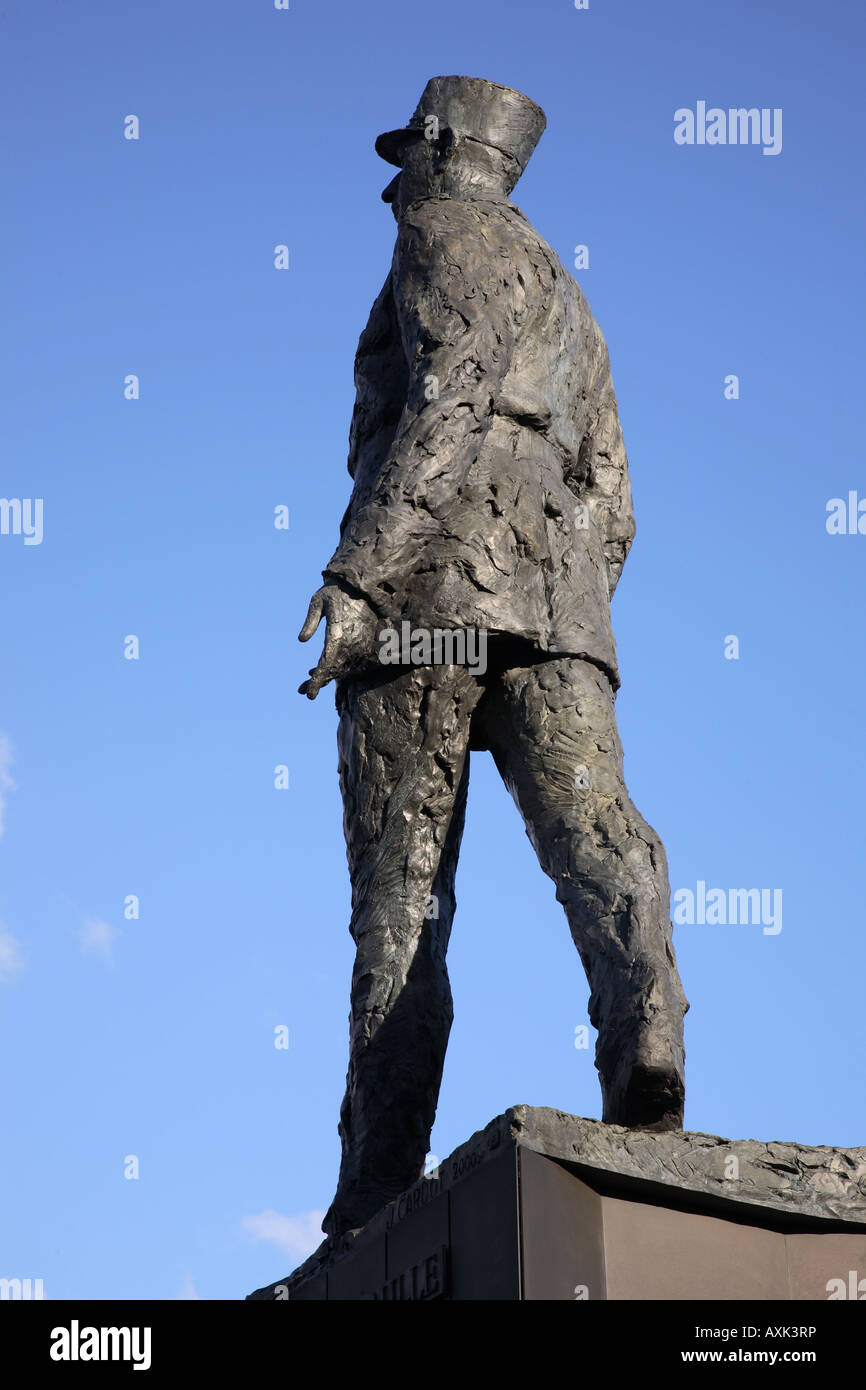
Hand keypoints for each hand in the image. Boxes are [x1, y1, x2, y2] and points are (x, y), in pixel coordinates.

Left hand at [297, 583, 378, 698]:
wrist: (363, 587)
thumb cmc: (336, 592)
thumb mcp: (318, 602)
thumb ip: (310, 621)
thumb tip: (302, 640)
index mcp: (337, 633)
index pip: (326, 663)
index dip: (318, 680)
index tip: (309, 695)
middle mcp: (351, 642)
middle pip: (334, 670)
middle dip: (319, 682)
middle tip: (303, 691)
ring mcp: (360, 644)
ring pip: (343, 668)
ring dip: (328, 676)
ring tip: (310, 678)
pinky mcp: (365, 644)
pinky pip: (351, 662)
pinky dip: (338, 668)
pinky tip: (324, 667)